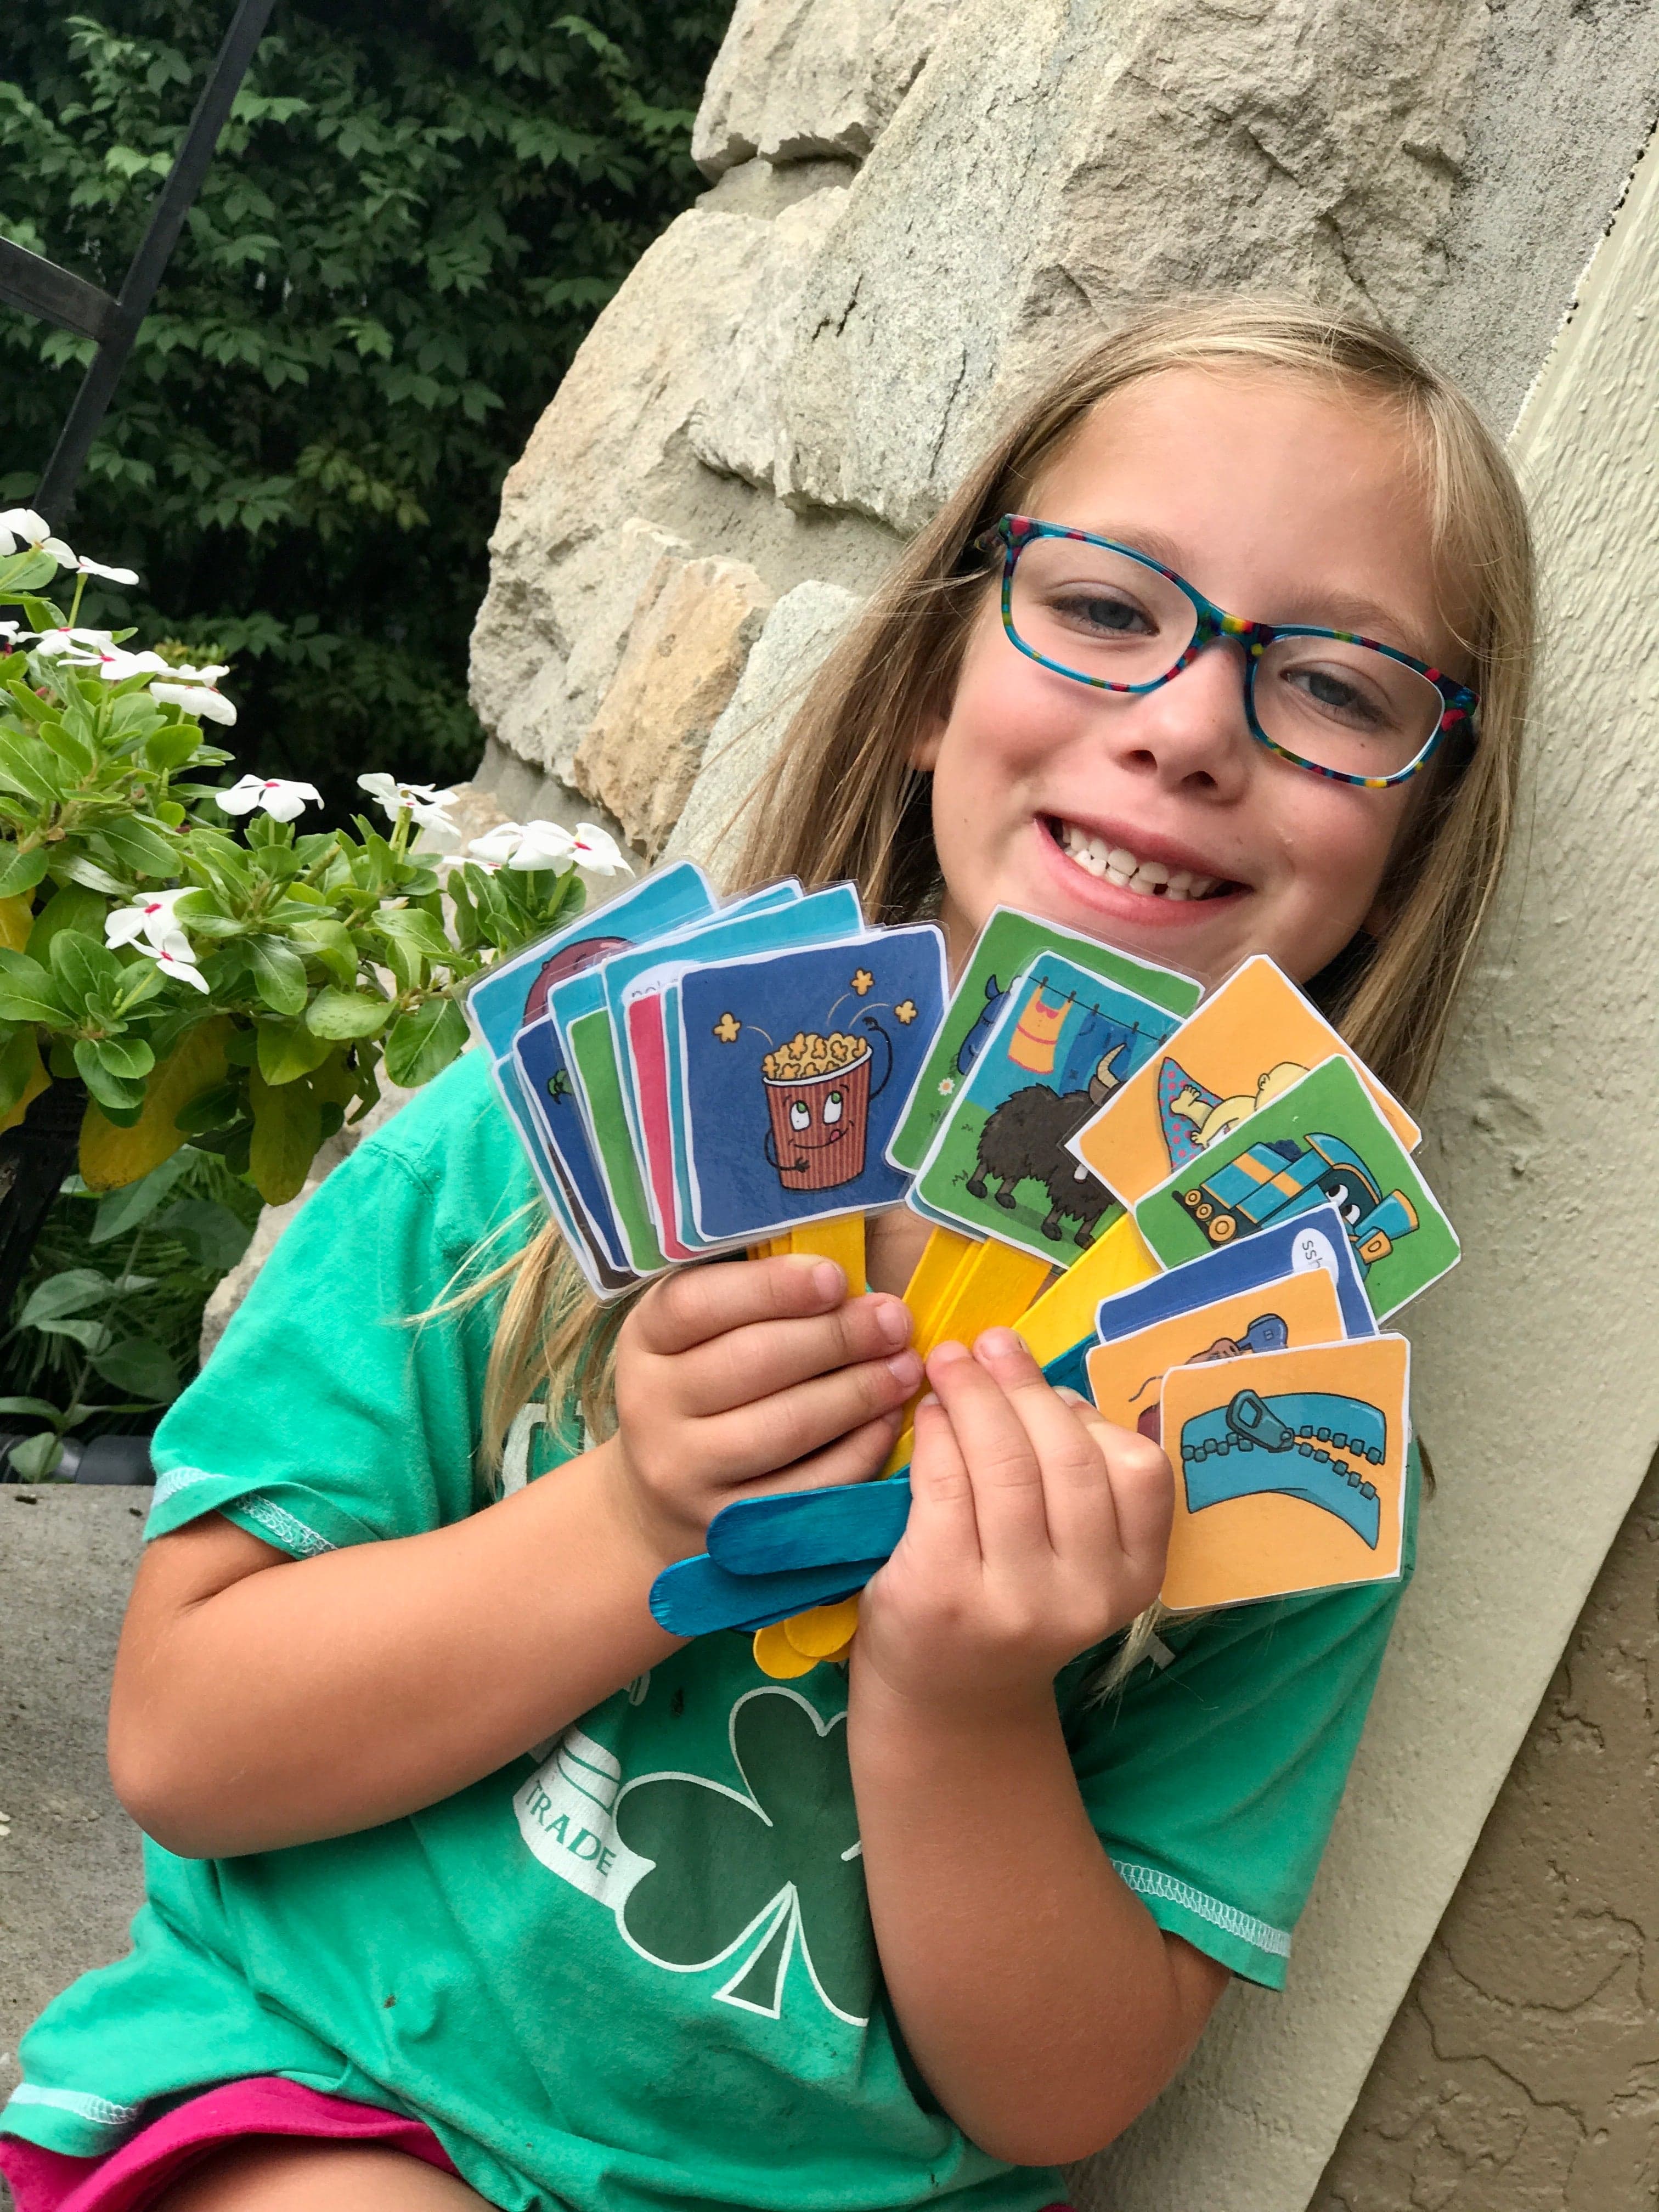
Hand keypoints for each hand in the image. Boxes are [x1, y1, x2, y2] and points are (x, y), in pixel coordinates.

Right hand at [608, 1254, 921, 1569]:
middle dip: (838, 1337)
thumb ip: (755, 1296)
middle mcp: (651, 1405)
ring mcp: (685, 1472)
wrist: (657, 1498)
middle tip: (893, 1320)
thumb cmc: (703, 1386)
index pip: (698, 1303)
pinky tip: (889, 1419)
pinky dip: (859, 1449)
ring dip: (859, 1392)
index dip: (772, 1287)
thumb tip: (846, 1269)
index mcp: (646, 1339)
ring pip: (786, 1426)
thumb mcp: (702, 1332)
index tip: (837, 1277)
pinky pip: (808, 1485)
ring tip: (905, 1366)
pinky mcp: (726, 1526)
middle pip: (754, 1362)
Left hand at [853, 1329, 1172, 1715]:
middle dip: (1023, 1385)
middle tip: (988, 1342)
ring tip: (950, 1364)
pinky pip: (946, 1486)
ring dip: (975, 1397)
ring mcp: (1014, 1601)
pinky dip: (937, 1436)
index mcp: (1134, 1579)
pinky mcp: (943, 1595)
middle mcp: (1085, 1595)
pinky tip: (928, 1415)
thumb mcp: (1074, 1557)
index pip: (1139, 1471)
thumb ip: (1077, 1480)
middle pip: (1067, 1456)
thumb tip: (1039, 1378)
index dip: (1089, 1411)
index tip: (1047, 1376)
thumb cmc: (1010, 1603)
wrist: (946, 1700)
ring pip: (1007, 1465)